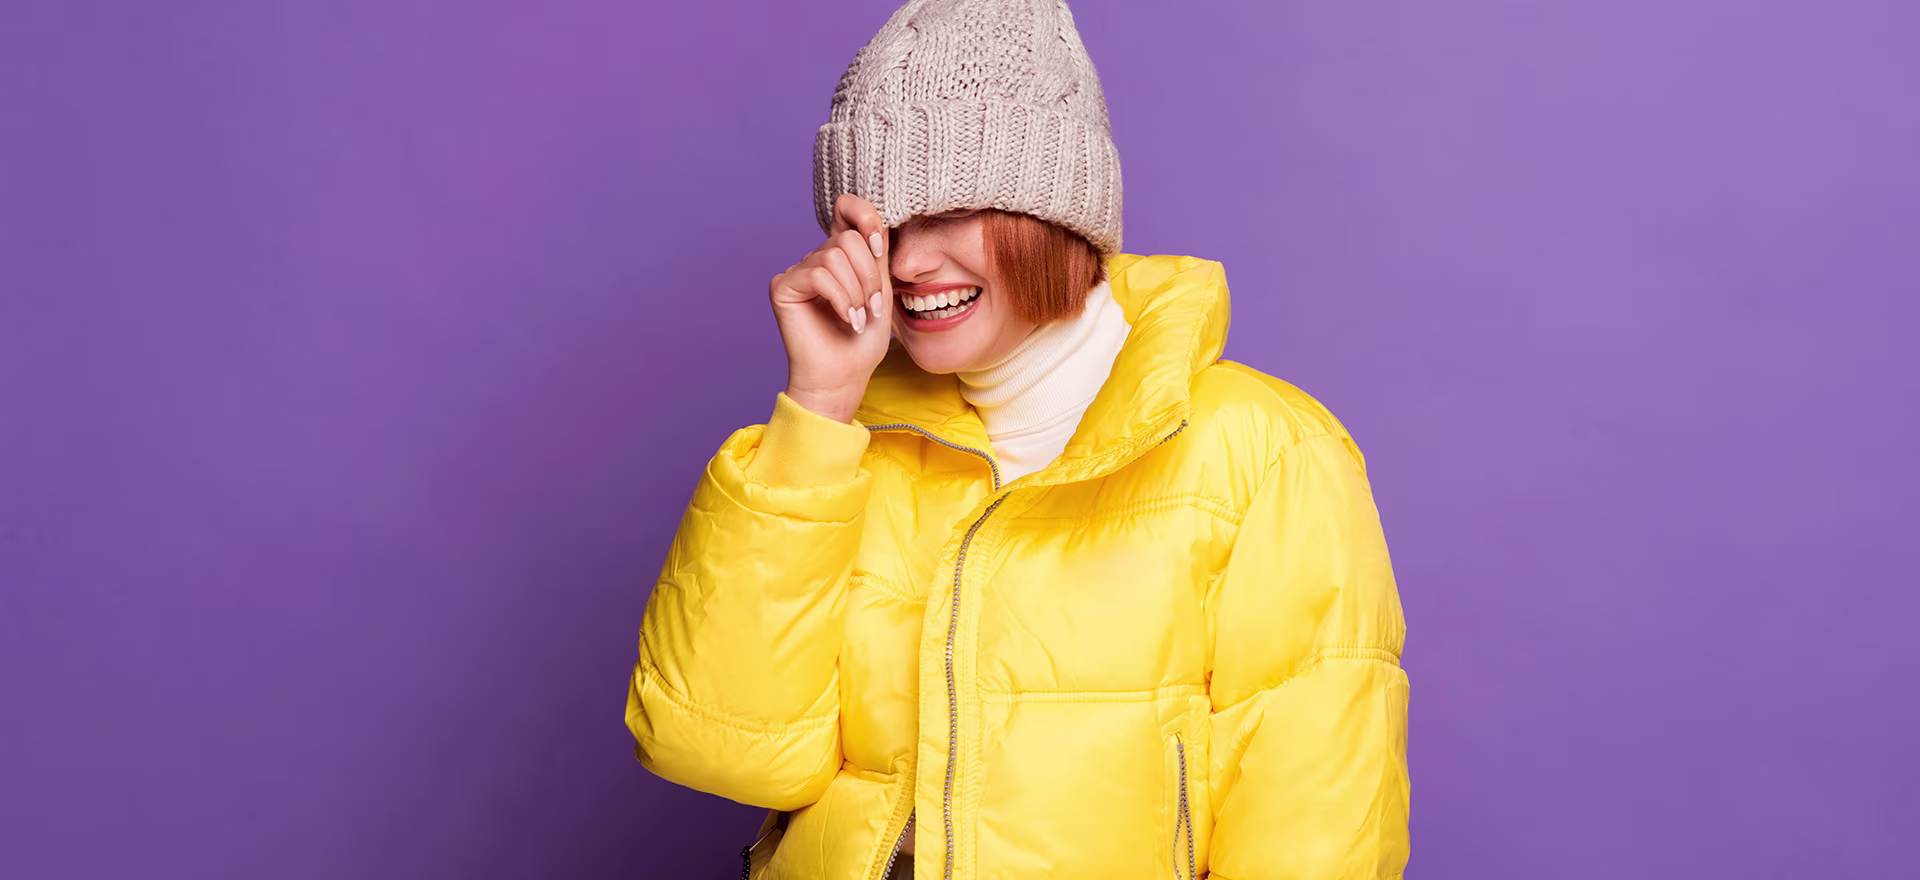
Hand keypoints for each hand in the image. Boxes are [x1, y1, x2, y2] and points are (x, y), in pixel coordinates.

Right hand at [769, 193, 892, 422]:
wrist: (845, 376)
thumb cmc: (863, 340)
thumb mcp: (881, 289)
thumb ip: (876, 253)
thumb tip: (876, 220)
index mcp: (841, 255)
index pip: (846, 208)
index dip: (864, 214)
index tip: (878, 245)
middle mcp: (817, 258)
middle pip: (847, 238)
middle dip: (869, 276)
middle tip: (871, 307)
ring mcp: (798, 272)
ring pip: (834, 256)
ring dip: (856, 292)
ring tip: (857, 317)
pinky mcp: (783, 287)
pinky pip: (818, 274)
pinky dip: (839, 298)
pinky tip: (845, 319)